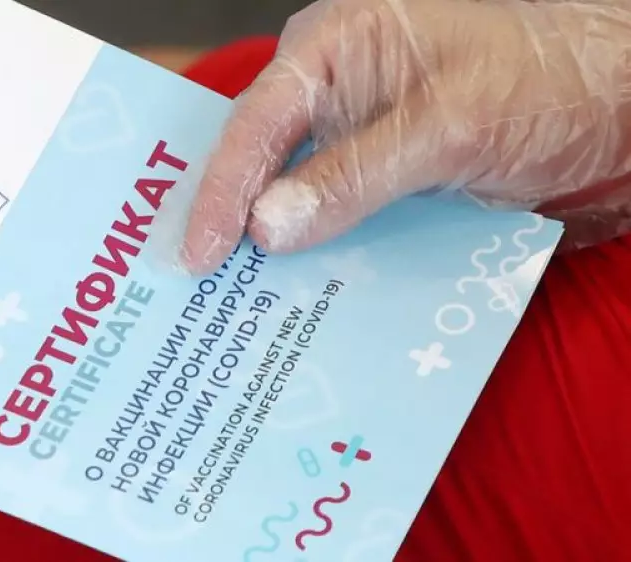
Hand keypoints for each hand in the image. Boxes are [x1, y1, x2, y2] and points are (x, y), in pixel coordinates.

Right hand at [181, 0, 630, 273]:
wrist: (623, 108)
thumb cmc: (549, 81)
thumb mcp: (449, 124)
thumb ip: (355, 174)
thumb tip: (267, 226)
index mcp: (337, 47)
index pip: (257, 121)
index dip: (222, 190)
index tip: (200, 254)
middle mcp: (336, 90)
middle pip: (260, 160)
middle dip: (230, 221)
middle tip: (194, 286)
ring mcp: (360, 138)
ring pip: (295, 197)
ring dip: (273, 250)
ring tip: (232, 305)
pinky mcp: (385, 180)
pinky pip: (337, 221)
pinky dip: (321, 258)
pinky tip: (300, 299)